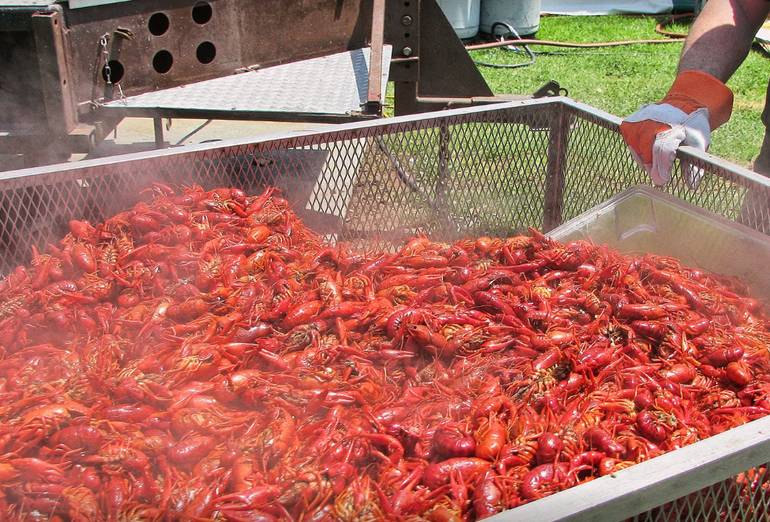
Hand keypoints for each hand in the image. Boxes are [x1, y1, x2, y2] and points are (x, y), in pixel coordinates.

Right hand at [620, 70, 732, 186]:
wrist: (683, 102)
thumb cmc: (692, 126)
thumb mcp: (699, 144)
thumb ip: (694, 166)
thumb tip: (691, 186)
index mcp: (673, 127)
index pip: (662, 150)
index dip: (662, 168)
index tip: (663, 181)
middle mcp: (653, 122)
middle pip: (647, 152)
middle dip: (653, 167)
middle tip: (660, 177)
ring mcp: (639, 121)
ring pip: (636, 149)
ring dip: (644, 160)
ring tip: (654, 166)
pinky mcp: (630, 122)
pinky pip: (630, 142)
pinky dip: (637, 151)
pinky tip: (646, 153)